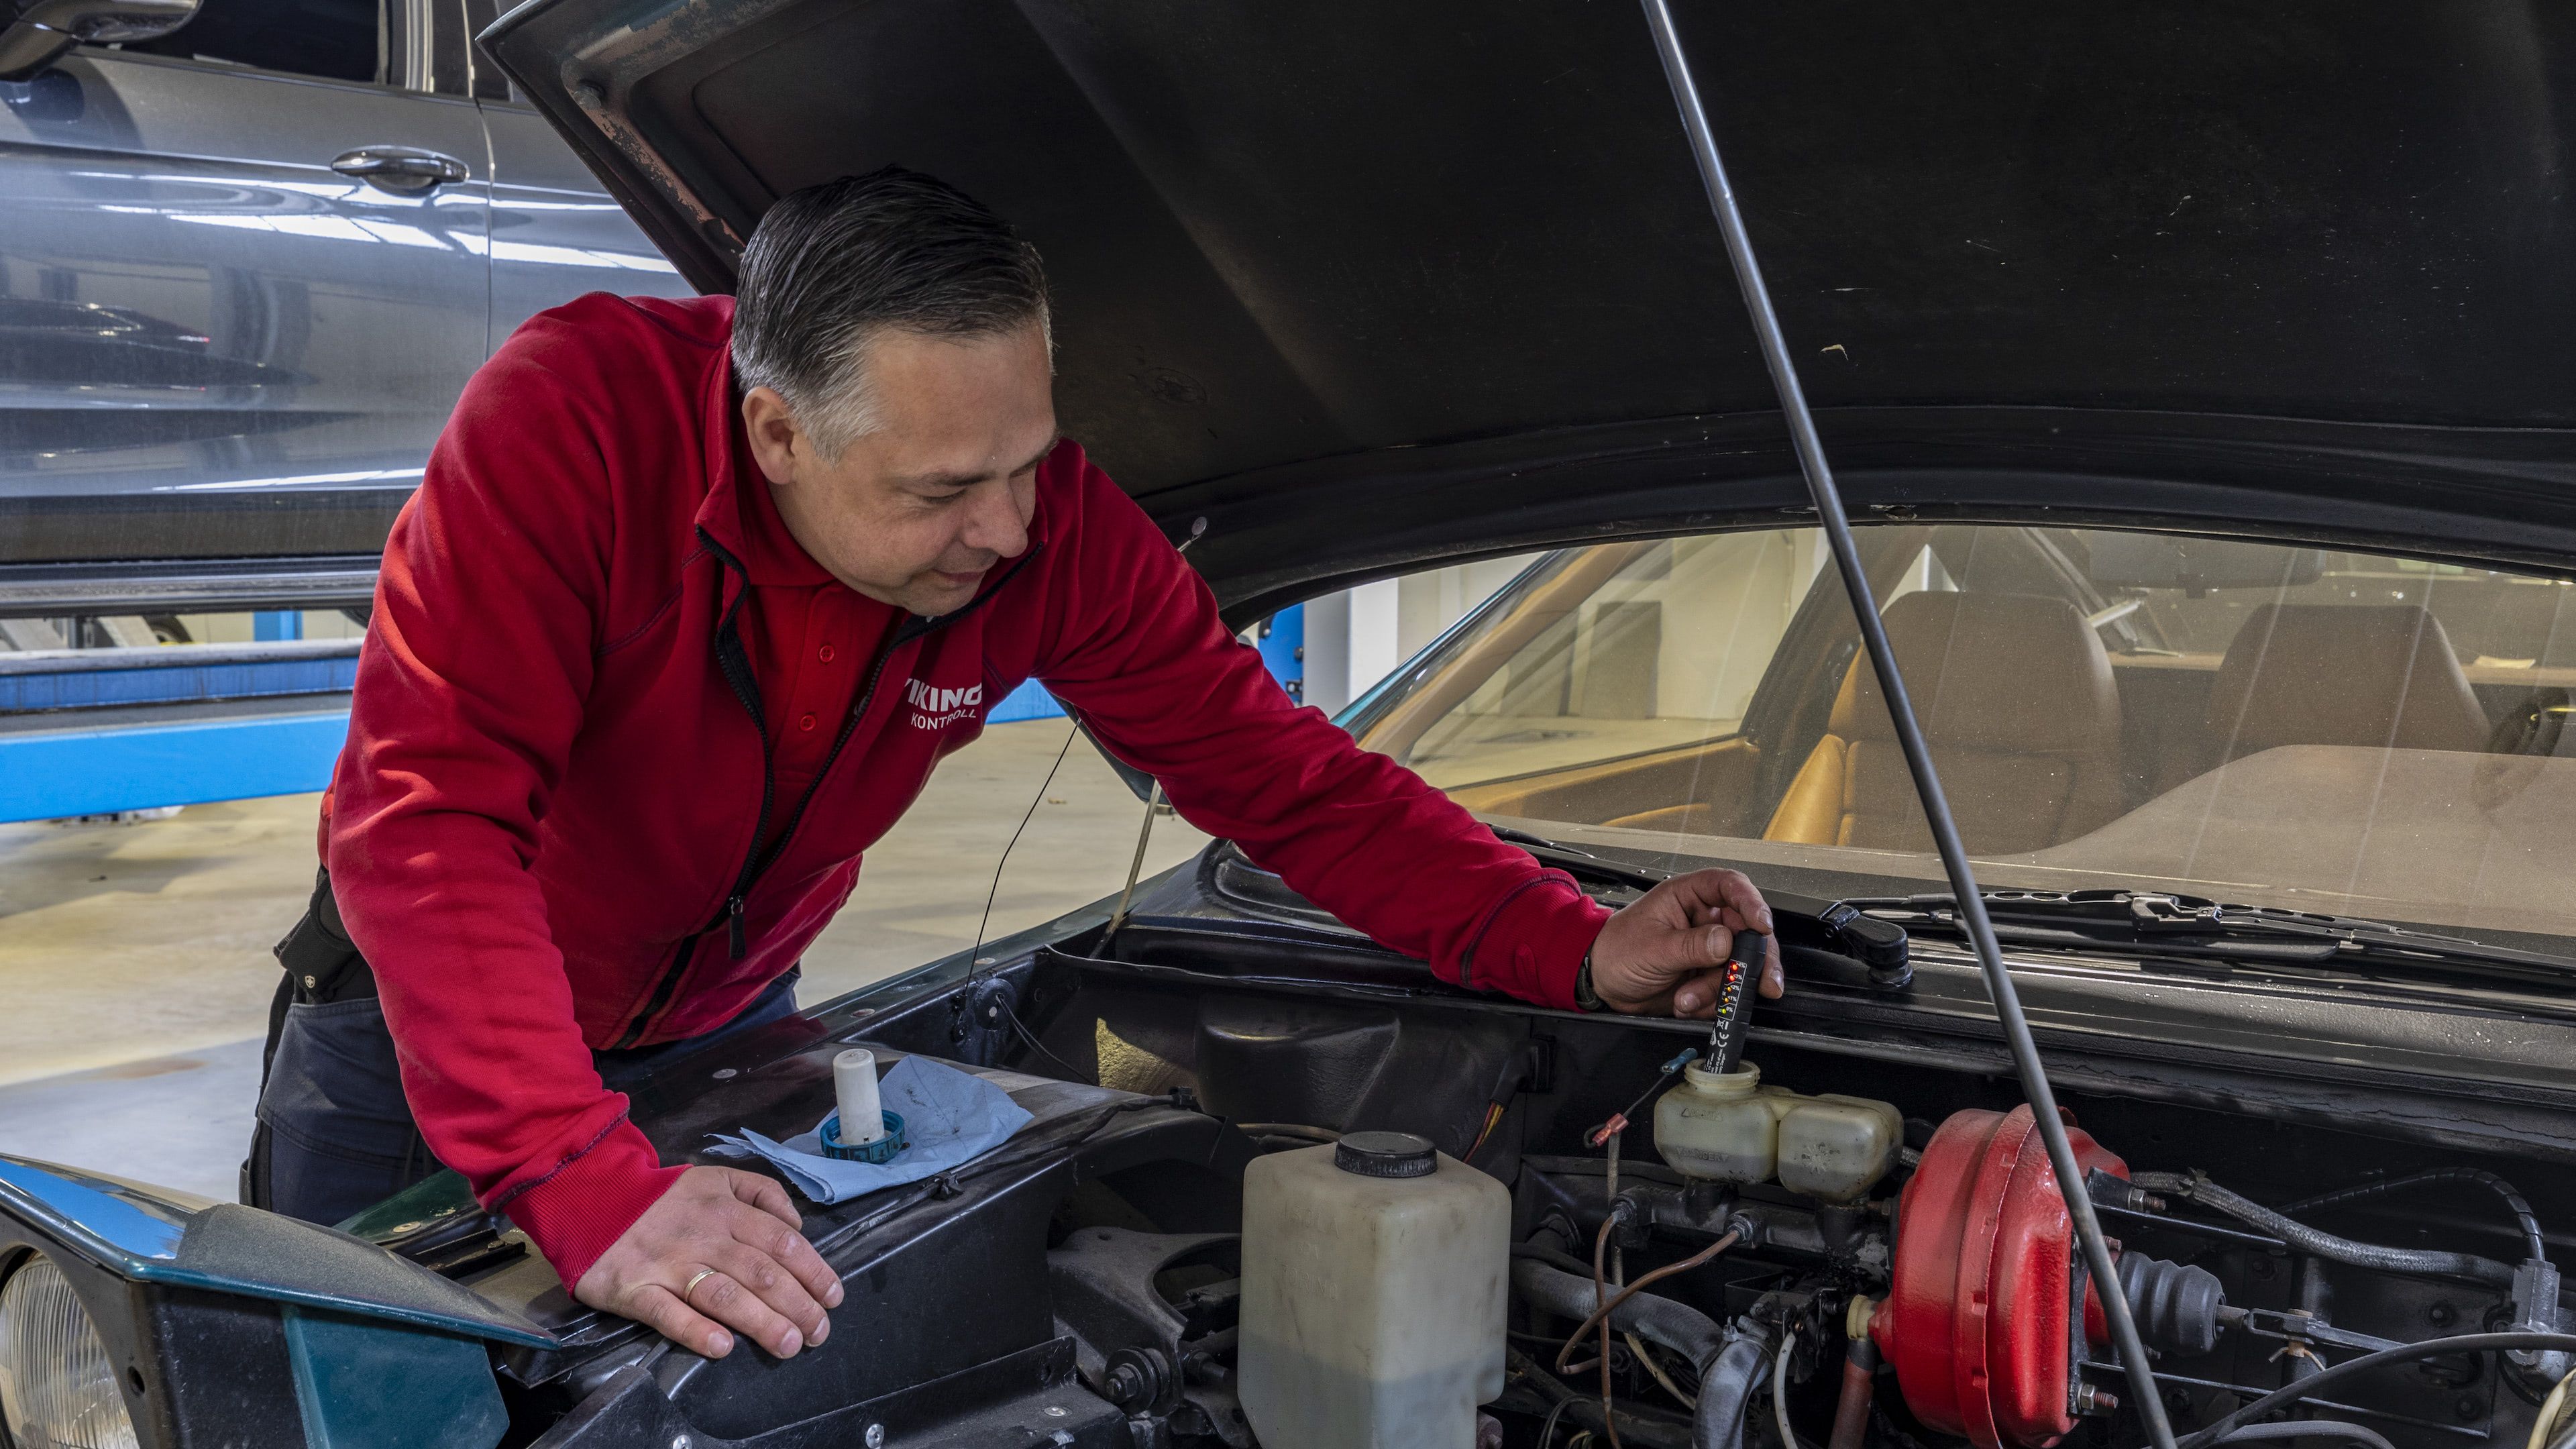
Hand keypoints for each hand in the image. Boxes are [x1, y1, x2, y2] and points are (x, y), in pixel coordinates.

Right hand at [573, 1165, 844, 1359]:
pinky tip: (722, 1347)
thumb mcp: (717, 1178)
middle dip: (798, 1304)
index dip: (813, 1271)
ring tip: (788, 1344)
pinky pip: (668, 1313)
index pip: (782, 1242)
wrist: (591, 1199)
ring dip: (761, 1321)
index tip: (833, 1297)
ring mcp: (669, 1264)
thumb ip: (762, 1194)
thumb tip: (799, 1226)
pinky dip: (696, 1331)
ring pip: (723, 1294)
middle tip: (819, 1332)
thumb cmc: (663, 1198)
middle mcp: (704, 1236)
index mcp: (726, 1209)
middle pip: (761, 1272)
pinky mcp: (635, 1289)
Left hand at [1587, 868, 1780, 1016]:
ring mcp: (1709, 948)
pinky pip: (1726, 988)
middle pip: (1749, 930)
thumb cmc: (1617, 951)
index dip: (1751, 902)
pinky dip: (1711, 1001)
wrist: (1602, 983)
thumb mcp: (1653, 947)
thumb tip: (1725, 941)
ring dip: (1719, 988)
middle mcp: (1704, 919)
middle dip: (1756, 960)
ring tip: (1688, 998)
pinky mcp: (1708, 975)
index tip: (1762, 925)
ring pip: (1740, 965)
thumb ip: (1691, 945)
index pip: (1730, 886)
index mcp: (1688, 896)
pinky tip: (1686, 1002)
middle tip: (1761, 981)